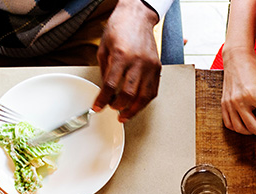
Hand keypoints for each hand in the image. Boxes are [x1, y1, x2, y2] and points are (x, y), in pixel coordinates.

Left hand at [93, 0, 160, 122]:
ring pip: (143, 96)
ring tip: (125, 115)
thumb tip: (105, 89)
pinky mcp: (157, 67)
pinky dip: (145, 101)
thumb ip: (105, 70)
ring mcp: (150, 65)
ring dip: (133, 109)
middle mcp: (138, 62)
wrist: (138, 16)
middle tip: (112, 108)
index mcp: (121, 56)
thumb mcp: (104, 48)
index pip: (111, 86)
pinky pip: (153, 91)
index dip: (103, 100)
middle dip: (118, 106)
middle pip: (128, 94)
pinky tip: (137, 105)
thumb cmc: (121, 27)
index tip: (98, 107)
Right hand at [220, 47, 255, 139]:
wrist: (236, 59)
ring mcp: (229, 104)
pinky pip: (229, 124)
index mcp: (252, 94)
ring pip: (240, 129)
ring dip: (251, 133)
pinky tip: (245, 126)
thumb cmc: (251, 69)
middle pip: (254, 127)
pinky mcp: (223, 105)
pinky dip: (238, 128)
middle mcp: (239, 101)